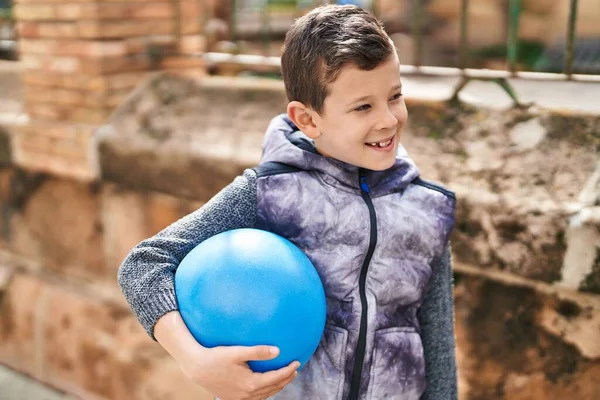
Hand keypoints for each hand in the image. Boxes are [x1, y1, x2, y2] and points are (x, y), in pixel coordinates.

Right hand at [154, 311, 298, 399]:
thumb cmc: (215, 357)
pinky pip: (256, 397)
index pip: (276, 378)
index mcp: (251, 384)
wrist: (196, 368)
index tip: (297, 362)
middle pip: (273, 388)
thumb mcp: (237, 352)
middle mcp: (247, 394)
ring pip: (265, 394)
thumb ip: (258, 351)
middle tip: (295, 369)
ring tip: (285, 376)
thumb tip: (278, 350)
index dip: (288, 370)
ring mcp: (241, 398)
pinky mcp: (234, 398)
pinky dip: (266, 390)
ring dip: (277, 386)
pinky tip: (266, 383)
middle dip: (286, 379)